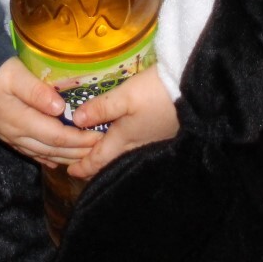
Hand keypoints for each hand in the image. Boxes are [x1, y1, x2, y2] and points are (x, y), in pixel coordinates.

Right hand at [0, 58, 96, 167]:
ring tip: (85, 158)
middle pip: (51, 149)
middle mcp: (15, 134)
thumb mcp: (16, 75)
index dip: (78, 140)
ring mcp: (9, 137)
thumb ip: (37, 92)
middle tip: (100, 151)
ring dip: (65, 157)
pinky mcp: (6, 134)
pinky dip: (47, 157)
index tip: (99, 138)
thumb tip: (60, 109)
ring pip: (42, 153)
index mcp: (19, 120)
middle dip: (77, 152)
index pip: (56, 136)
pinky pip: (30, 152)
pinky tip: (56, 160)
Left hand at [65, 68, 179, 179]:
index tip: (70, 172)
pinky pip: (136, 147)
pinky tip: (124, 140)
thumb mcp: (124, 97)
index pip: (98, 160)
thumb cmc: (155, 93)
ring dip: (109, 156)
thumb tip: (75, 120)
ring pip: (123, 155)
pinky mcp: (162, 133)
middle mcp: (136, 146)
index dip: (83, 167)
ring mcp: (151, 141)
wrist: (193, 90)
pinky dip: (123, 148)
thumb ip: (100, 108)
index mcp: (123, 140)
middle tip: (79, 165)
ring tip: (98, 154)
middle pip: (110, 160)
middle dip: (94, 165)